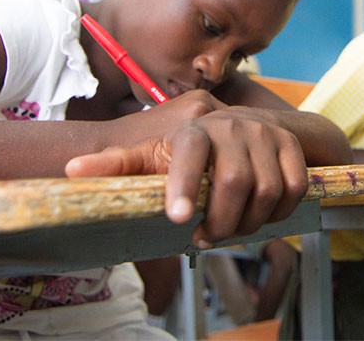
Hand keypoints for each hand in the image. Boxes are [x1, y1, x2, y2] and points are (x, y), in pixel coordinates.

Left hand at [65, 90, 307, 247]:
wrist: (248, 126)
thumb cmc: (192, 148)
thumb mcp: (154, 153)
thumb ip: (118, 165)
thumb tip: (69, 171)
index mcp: (194, 130)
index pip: (190, 152)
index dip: (185, 184)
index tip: (178, 219)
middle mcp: (232, 126)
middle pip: (234, 182)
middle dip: (222, 221)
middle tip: (206, 237)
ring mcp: (266, 134)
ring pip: (267, 190)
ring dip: (249, 222)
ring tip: (230, 228)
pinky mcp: (291, 145)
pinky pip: (293, 189)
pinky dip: (278, 212)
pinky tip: (259, 215)